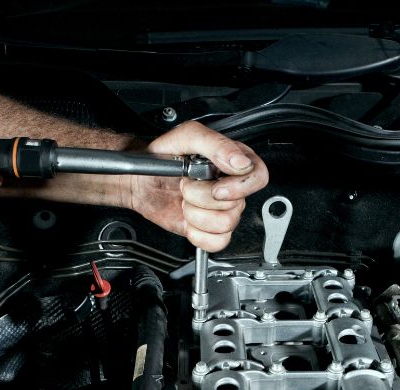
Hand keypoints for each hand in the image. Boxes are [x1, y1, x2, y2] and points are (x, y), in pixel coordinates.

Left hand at [125, 121, 267, 250]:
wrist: (141, 179)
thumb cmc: (162, 156)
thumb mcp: (185, 137)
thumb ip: (215, 144)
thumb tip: (239, 161)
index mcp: (232, 161)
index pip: (257, 176)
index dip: (238, 186)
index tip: (216, 187)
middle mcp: (231, 186)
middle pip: (237, 204)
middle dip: (203, 197)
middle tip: (187, 185)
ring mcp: (221, 209)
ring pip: (226, 224)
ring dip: (197, 214)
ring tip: (185, 201)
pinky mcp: (210, 229)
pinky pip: (218, 242)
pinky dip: (198, 235)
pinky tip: (189, 221)